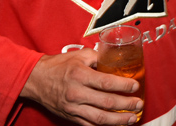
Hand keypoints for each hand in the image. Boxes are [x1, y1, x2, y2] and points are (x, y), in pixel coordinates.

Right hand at [21, 49, 141, 125]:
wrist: (36, 79)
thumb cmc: (58, 65)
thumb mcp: (78, 55)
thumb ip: (97, 57)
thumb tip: (114, 60)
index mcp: (80, 75)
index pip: (106, 83)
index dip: (123, 86)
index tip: (135, 86)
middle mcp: (77, 93)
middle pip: (106, 102)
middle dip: (126, 105)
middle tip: (139, 104)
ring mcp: (73, 108)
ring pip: (100, 118)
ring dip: (119, 120)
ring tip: (132, 118)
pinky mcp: (71, 117)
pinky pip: (90, 125)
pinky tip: (116, 125)